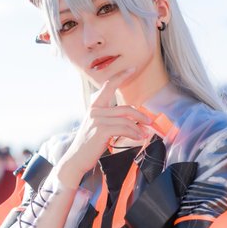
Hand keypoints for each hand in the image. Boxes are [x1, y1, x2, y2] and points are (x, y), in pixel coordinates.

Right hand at [55, 68, 151, 187]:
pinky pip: (124, 129)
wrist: (76, 159)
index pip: (108, 86)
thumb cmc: (89, 144)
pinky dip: (134, 134)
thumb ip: (110, 119)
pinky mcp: (101, 130)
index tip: (132, 68)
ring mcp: (97, 120)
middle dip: (140, 115)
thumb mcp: (97, 126)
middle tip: (150, 122)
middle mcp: (95, 110)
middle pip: (125, 108)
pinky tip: (138, 138)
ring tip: (145, 134)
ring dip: (138, 128)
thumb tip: (132, 120)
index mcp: (94, 106)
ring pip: (126, 120)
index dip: (120, 76)